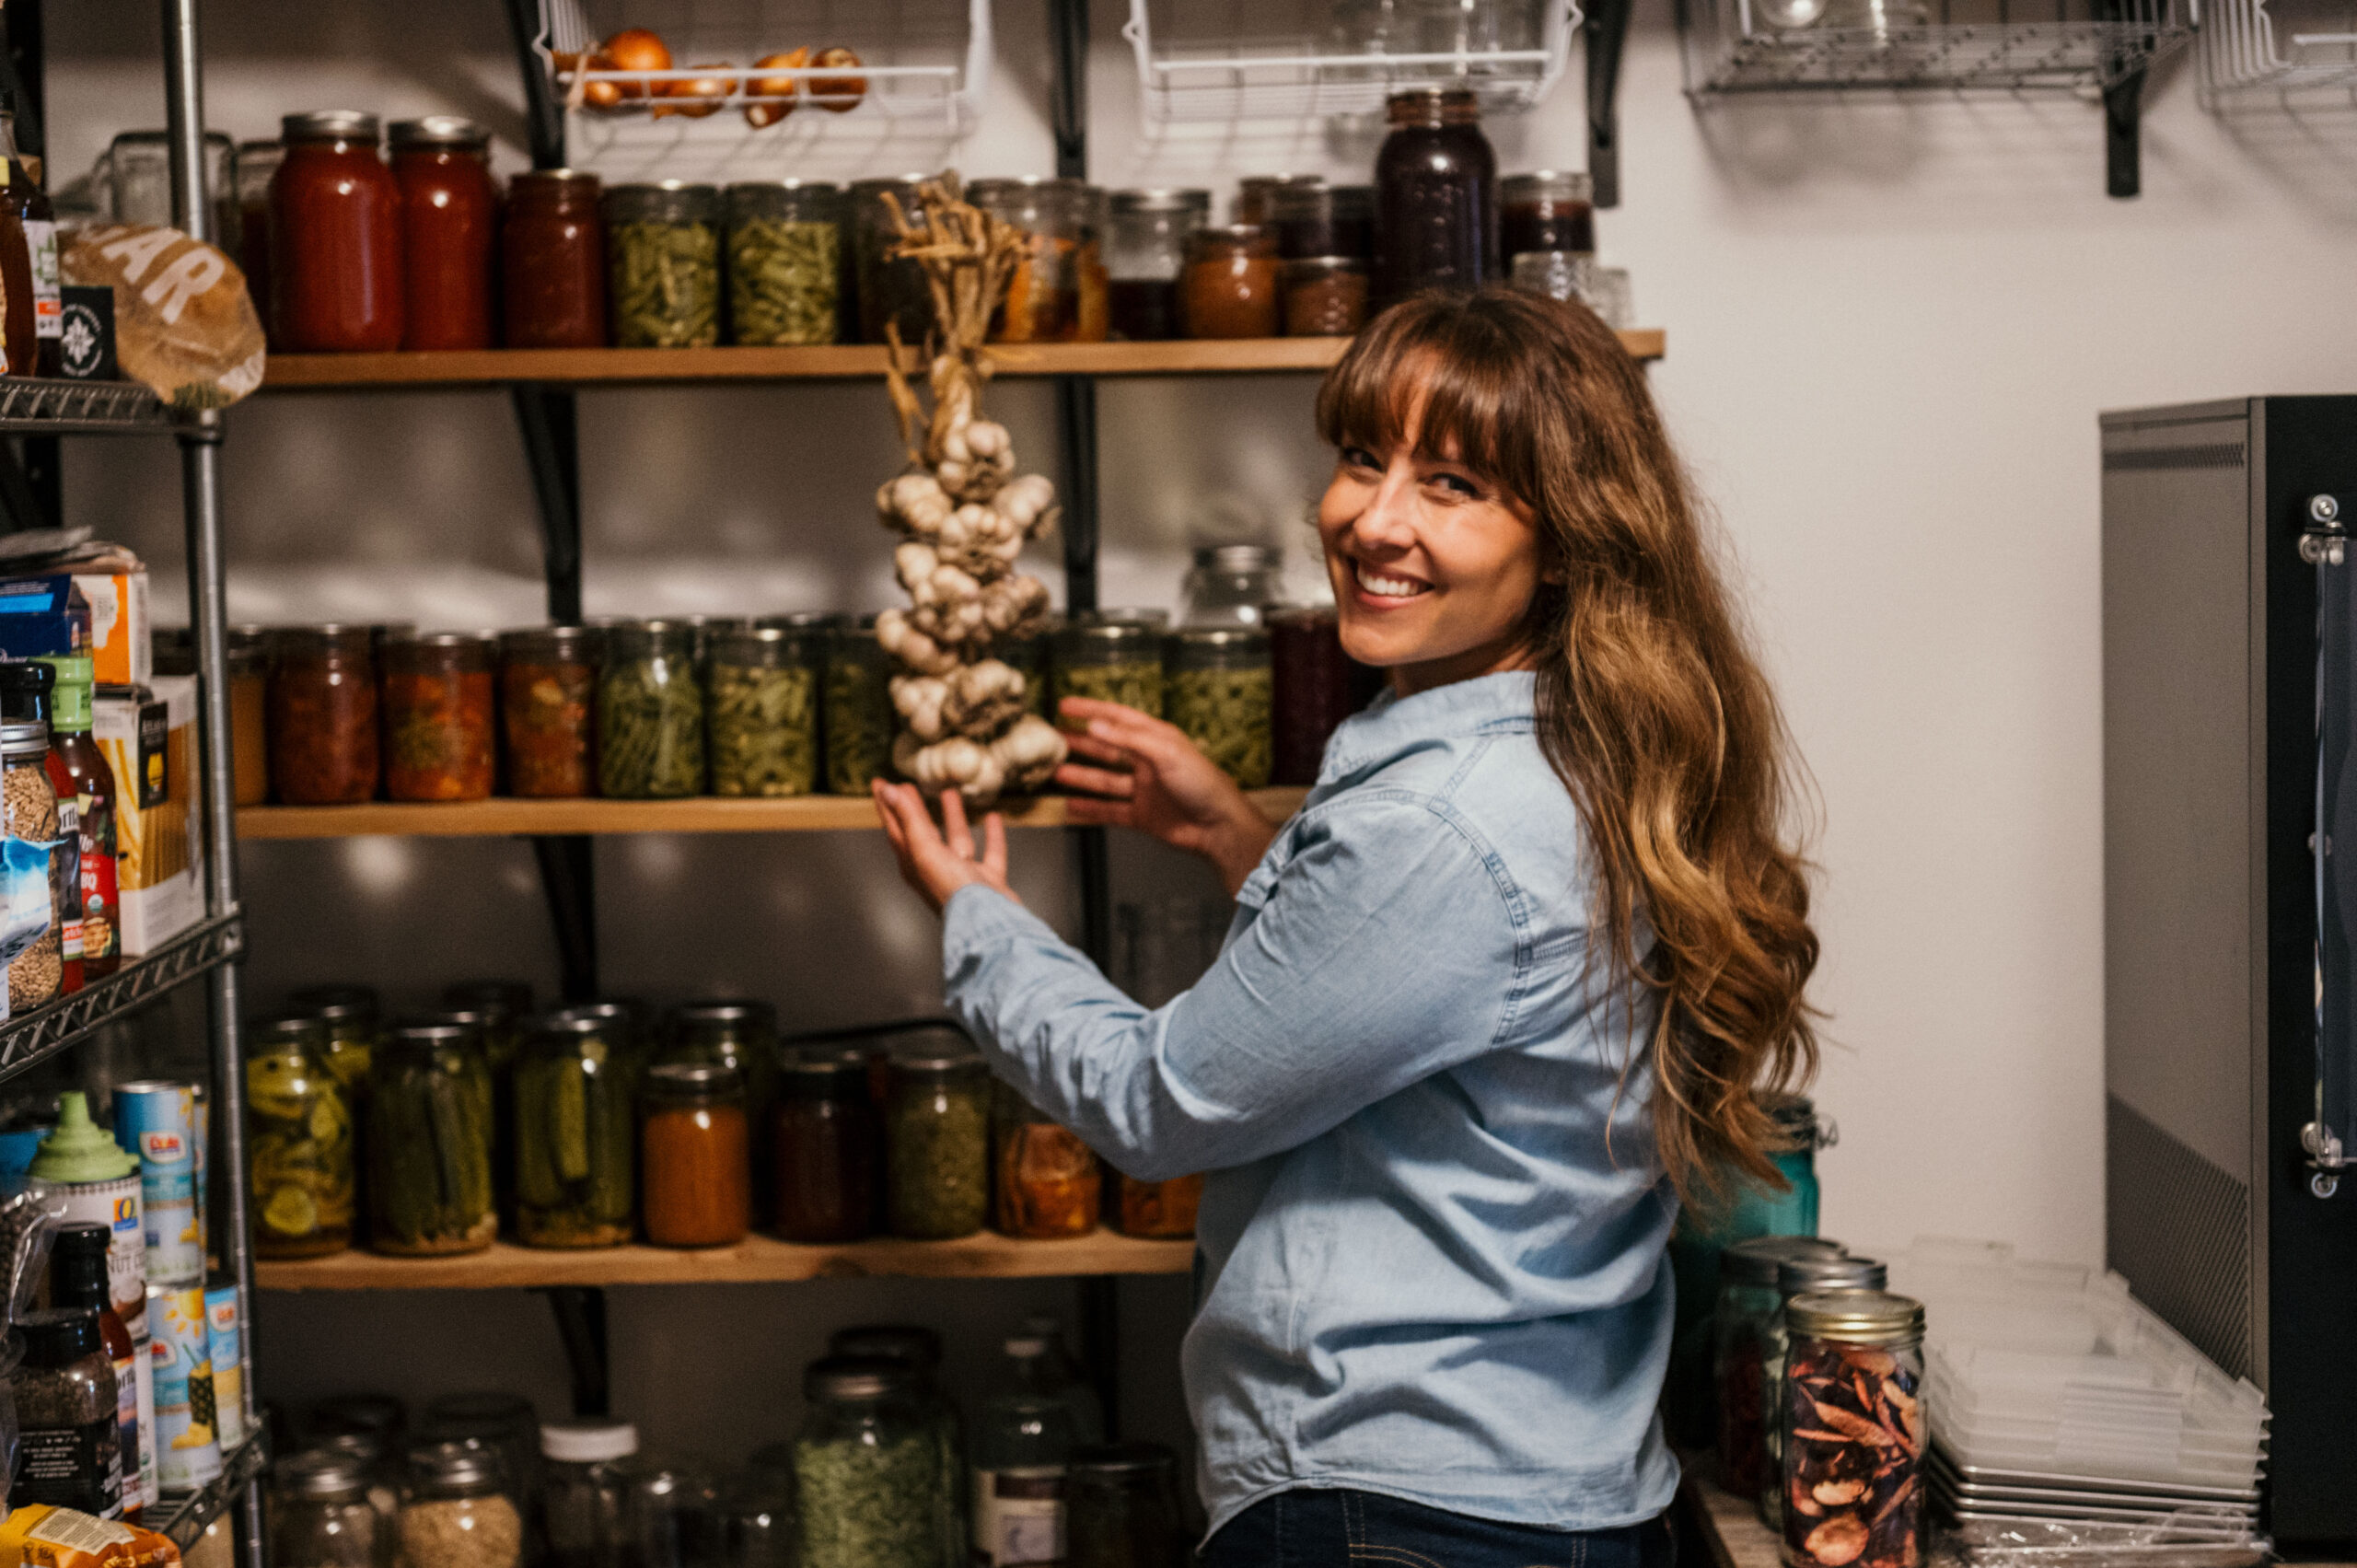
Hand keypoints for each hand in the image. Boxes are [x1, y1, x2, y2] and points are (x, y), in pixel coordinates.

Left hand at [872, 780, 1019, 914]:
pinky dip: (992, 835)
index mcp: (914, 863)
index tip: (878, 783)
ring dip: (952, 817)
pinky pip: (989, 852)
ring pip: (955, 839)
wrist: (987, 920)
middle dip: (913, 809)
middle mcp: (935, 869)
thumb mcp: (924, 848)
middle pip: (920, 832)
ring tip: (950, 793)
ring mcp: (962, 875)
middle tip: (907, 786)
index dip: (886, 804)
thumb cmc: (951, 889)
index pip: (894, 827)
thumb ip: (908, 818)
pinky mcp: (987, 880)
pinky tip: (993, 818)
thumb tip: (886, 790)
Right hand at [1054, 698, 1279, 895]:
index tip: (1066, 705)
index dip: (1091, 709)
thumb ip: (1128, 739)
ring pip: (1105, 779)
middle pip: (1107, 748)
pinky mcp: (1142, 815)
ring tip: (1056, 770)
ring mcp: (1144, 789)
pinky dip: (1090, 809)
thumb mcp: (1166, 752)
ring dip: (1081, 774)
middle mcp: (1148, 761)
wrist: (1219, 826)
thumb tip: (1096, 725)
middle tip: (1054, 737)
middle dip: (1081, 741)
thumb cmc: (1203, 783)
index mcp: (1156, 739)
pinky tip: (1071, 806)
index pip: (1117, 718)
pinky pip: (1109, 810)